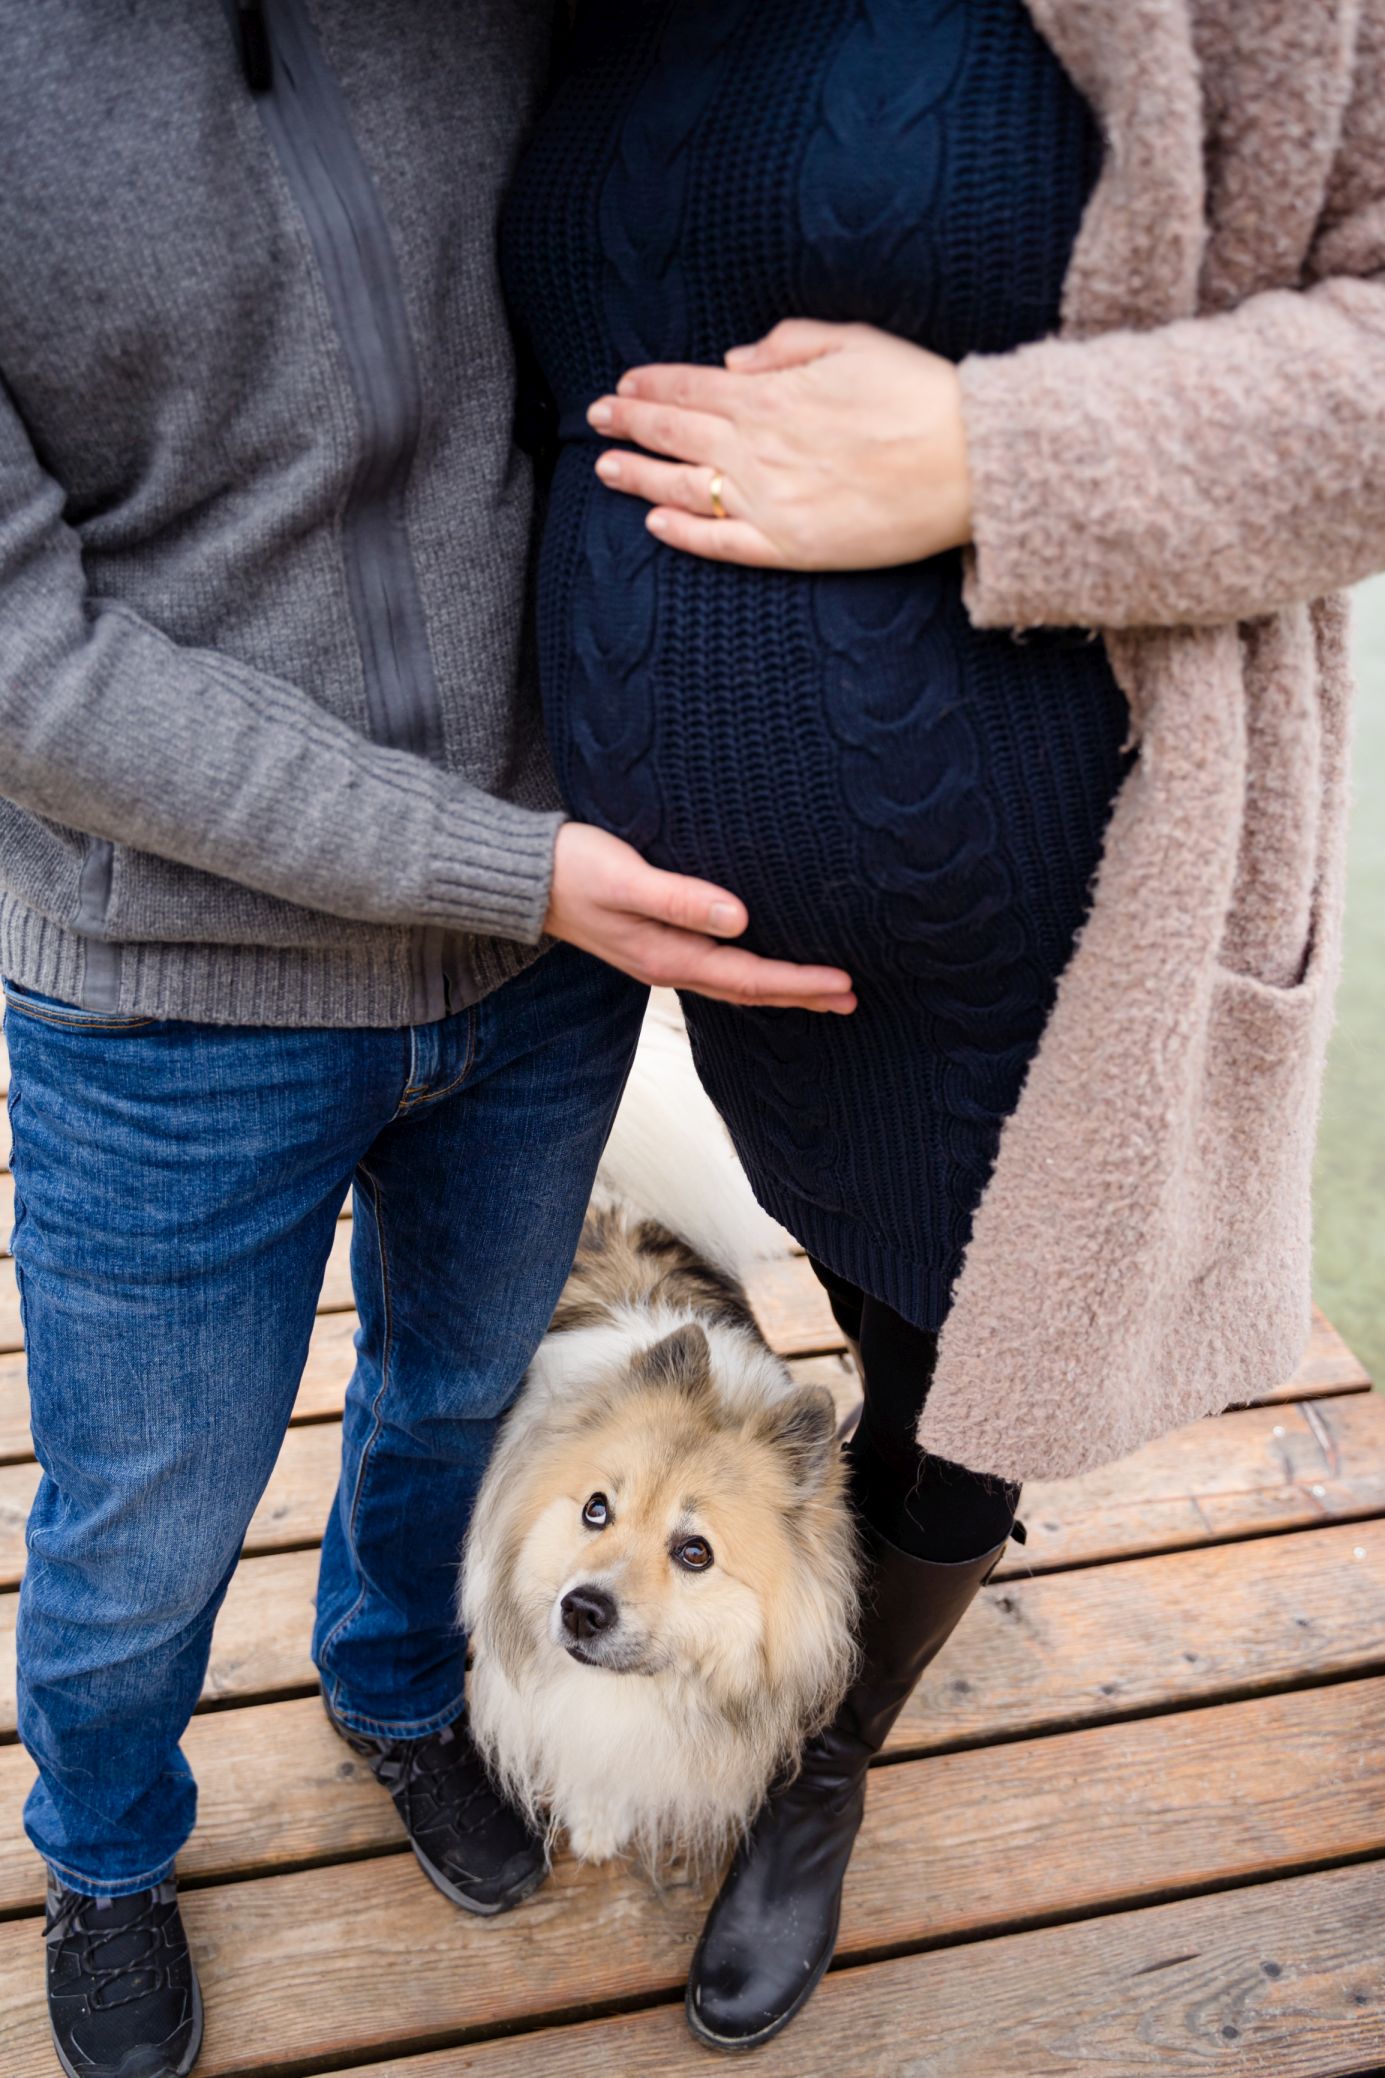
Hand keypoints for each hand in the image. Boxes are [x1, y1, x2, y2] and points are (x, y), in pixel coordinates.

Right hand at [544, 823, 855, 1013]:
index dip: (799, 981)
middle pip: (749, 989)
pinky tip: (761, 963)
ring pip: (734, 983)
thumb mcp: (626, 878)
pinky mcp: (654, 942)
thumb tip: (739, 918)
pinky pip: (715, 969)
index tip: (844, 981)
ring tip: (822, 991)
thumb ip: (681, 898)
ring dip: (780, 988)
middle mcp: (668, 965)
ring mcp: (660, 958)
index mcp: (668, 956)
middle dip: (801, 994)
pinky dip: (749, 973)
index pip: (749, 977)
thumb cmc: (572, 868)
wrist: (520, 878)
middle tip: (852, 999)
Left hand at [587, 319, 971, 571]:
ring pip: (684, 486)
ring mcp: (770, 501)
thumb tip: (732, 361)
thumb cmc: (920, 394)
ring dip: (638, 474)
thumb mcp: (853, 340)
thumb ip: (786, 344)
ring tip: (606, 468)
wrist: (969, 461)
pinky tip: (655, 523)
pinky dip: (683, 533)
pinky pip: (722, 543)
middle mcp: (758, 448)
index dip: (650, 386)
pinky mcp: (791, 546)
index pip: (691, 387)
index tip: (623, 386)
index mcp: (771, 394)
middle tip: (597, 419)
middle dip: (630, 422)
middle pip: (675, 432)